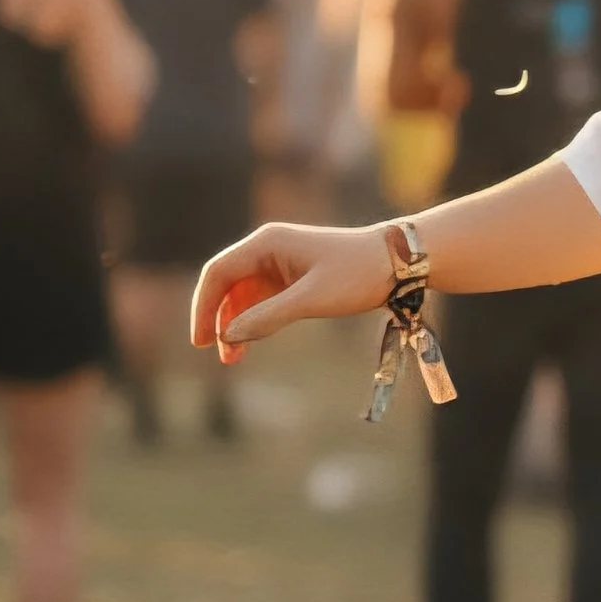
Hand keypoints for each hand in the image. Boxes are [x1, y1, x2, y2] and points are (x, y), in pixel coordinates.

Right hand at [192, 219, 393, 359]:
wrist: (399, 262)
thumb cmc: (357, 274)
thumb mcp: (312, 299)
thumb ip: (269, 317)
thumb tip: (229, 336)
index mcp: (266, 243)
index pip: (218, 273)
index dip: (204, 307)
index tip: (201, 341)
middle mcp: (267, 248)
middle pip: (225, 284)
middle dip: (217, 318)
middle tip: (216, 354)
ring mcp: (279, 262)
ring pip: (242, 295)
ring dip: (234, 324)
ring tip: (233, 358)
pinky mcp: (293, 277)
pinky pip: (261, 300)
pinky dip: (253, 321)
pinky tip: (248, 345)